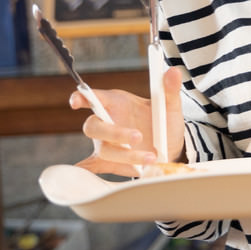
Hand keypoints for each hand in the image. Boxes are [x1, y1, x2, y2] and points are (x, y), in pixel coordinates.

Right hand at [71, 68, 185, 177]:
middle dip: (115, 133)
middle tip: (138, 136)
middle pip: (94, 126)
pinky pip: (92, 167)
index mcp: (117, 103)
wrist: (171, 146)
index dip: (83, 97)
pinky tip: (79, 178)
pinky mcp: (110, 162)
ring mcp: (107, 143)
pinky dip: (85, 172)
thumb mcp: (170, 106)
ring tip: (152, 157)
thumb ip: (170, 90)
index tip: (77, 101)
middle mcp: (108, 122)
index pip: (94, 97)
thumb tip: (173, 71)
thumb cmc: (164, 122)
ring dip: (126, 155)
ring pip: (104, 150)